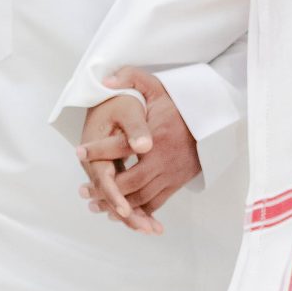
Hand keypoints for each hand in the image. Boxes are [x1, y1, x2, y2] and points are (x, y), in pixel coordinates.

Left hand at [76, 68, 199, 234]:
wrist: (212, 125)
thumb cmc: (181, 107)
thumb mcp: (158, 87)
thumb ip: (132, 78)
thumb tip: (106, 80)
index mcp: (156, 136)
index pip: (123, 145)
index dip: (99, 150)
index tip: (79, 151)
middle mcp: (162, 159)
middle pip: (130, 181)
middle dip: (104, 189)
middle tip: (83, 191)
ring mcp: (170, 174)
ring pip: (140, 197)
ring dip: (117, 205)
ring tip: (95, 205)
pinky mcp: (175, 184)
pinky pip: (155, 204)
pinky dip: (137, 211)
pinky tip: (119, 212)